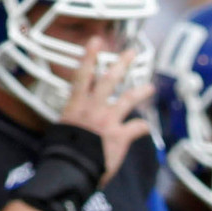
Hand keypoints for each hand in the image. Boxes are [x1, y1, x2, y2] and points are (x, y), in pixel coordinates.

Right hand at [57, 44, 153, 184]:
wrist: (71, 169)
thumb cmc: (62, 153)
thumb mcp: (61, 131)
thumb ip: (72, 121)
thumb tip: (74, 121)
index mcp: (76, 105)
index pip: (82, 75)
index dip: (89, 56)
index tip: (96, 41)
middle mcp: (93, 108)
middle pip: (109, 80)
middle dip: (121, 64)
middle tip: (131, 53)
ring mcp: (107, 120)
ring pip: (127, 99)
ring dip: (140, 91)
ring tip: (150, 87)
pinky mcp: (119, 136)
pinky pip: (136, 127)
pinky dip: (142, 127)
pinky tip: (146, 127)